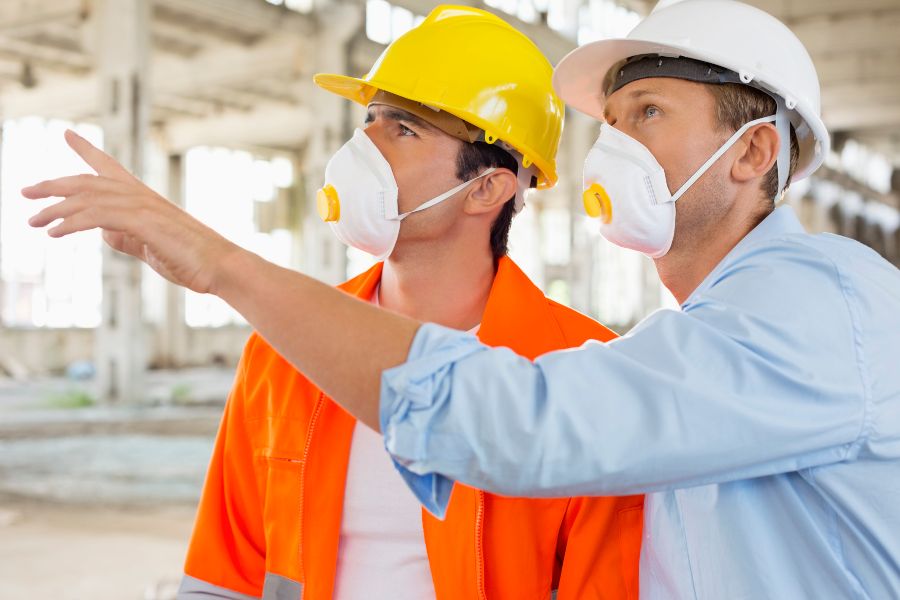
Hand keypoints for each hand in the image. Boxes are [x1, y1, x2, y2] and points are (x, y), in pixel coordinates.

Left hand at [23, 129, 242, 293]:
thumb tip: (103, 233)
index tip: (67, 135)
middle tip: (26, 192)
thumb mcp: (150, 247)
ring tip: (33, 222)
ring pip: (87, 198)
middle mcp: (141, 195)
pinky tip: (55, 233)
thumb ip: (125, 238)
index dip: (86, 150)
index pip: (109, 166)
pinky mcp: (142, 222)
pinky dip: (72, 223)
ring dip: (55, 209)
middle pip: (87, 181)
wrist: (219, 266)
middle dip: (53, 185)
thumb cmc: (190, 259)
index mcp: (144, 198)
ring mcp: (142, 206)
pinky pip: (97, 217)